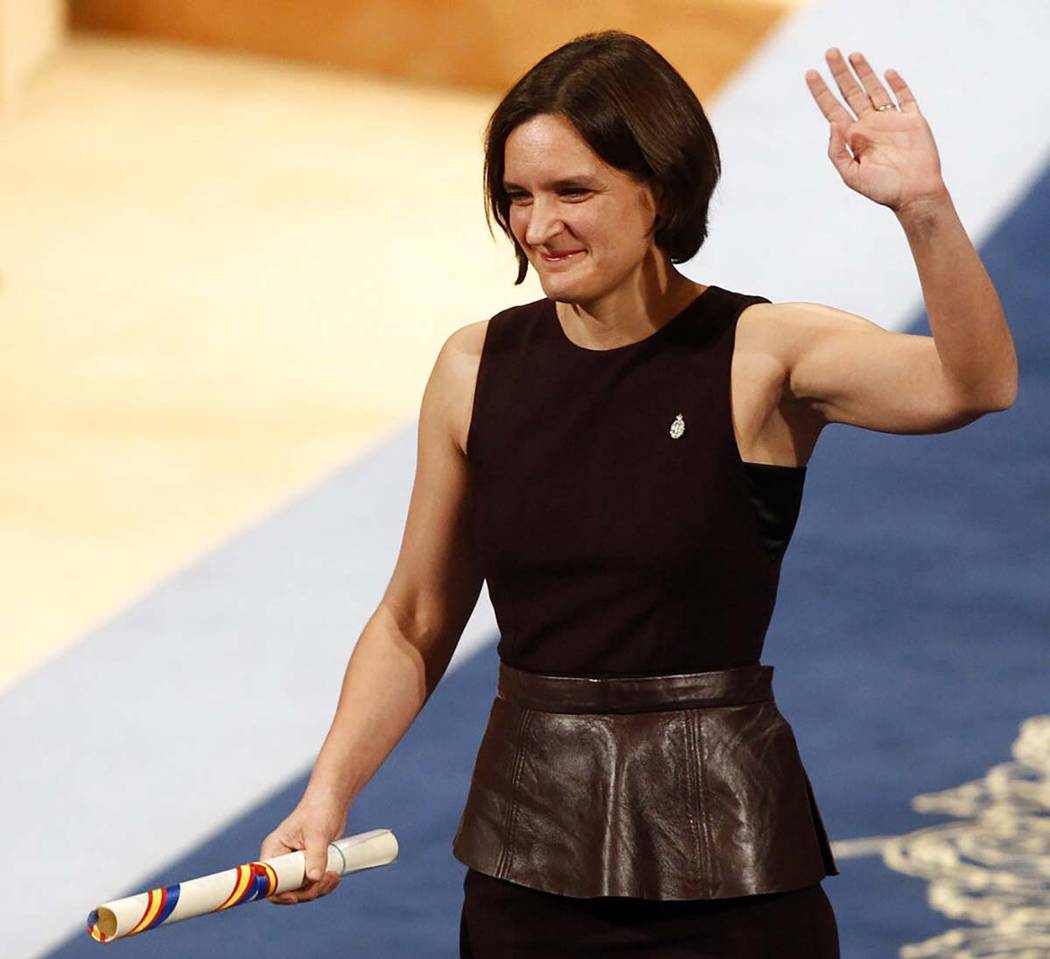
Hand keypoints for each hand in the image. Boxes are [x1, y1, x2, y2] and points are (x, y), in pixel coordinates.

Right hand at [259, 793, 348, 904]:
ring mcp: (294, 865)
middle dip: (306, 891)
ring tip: (334, 875)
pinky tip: (335, 876)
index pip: (267, 880)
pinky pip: (312, 885)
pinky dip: (323, 885)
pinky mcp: (307, 867)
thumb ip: (316, 856)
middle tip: (325, 880)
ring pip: (301, 890)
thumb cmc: (319, 810)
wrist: (332, 803)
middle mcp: (281, 860)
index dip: (278, 892)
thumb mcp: (317, 834)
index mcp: (273, 850)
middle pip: (286, 890)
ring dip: (318, 889)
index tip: (295, 897)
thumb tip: (314, 878)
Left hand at [805, 48, 947, 214]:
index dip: (821, 91)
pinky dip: (897, 83)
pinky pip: (904, 96)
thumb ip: (837, 151)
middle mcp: (869, 125)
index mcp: (852, 138)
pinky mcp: (912, 120)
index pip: (832, 109)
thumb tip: (832, 123)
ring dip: (864, 71)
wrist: (914, 195)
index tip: (811, 73)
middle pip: (851, 92)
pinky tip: (887, 73)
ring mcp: (891, 121)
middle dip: (840, 73)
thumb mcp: (850, 175)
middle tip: (830, 52)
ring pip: (874, 89)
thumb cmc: (881, 190)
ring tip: (852, 55)